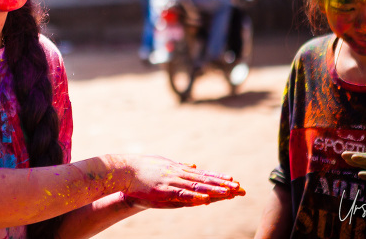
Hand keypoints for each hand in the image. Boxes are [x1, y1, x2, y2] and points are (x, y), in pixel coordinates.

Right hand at [113, 155, 244, 208]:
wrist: (124, 172)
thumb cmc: (142, 169)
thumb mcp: (164, 165)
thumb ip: (180, 166)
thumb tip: (193, 165)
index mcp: (180, 170)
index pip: (204, 175)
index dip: (220, 179)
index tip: (234, 181)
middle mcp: (179, 175)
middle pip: (206, 181)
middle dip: (224, 186)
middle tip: (242, 189)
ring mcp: (172, 183)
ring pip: (198, 188)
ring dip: (215, 191)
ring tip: (231, 193)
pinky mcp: (163, 192)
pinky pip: (182, 196)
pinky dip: (195, 198)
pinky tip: (206, 200)